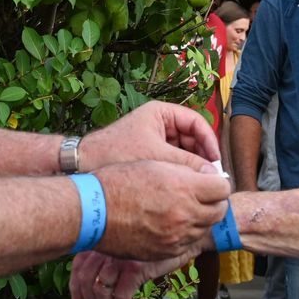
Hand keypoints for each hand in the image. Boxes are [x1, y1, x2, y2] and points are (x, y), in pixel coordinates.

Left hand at [70, 248, 194, 298]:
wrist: (185, 238)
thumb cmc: (157, 245)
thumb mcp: (128, 247)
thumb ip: (110, 257)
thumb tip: (97, 285)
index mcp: (102, 241)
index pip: (79, 265)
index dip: (75, 287)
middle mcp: (107, 247)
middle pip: (87, 280)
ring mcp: (120, 257)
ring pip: (101, 290)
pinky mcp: (135, 267)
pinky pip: (120, 295)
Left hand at [80, 101, 220, 170]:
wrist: (83, 164)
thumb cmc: (117, 153)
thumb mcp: (157, 158)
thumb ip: (187, 165)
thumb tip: (213, 176)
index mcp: (161, 113)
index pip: (196, 123)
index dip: (209, 142)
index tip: (215, 162)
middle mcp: (159, 122)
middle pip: (191, 138)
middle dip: (201, 157)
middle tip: (210, 177)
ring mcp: (153, 137)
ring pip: (182, 151)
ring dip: (191, 166)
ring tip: (198, 183)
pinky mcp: (148, 152)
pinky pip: (171, 160)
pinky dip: (178, 171)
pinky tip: (183, 186)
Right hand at [92, 159, 229, 261]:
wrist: (93, 211)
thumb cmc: (119, 181)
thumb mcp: (156, 164)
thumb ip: (187, 171)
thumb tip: (209, 176)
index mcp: (185, 188)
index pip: (223, 188)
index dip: (217, 182)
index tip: (210, 181)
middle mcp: (185, 214)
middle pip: (219, 211)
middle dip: (214, 202)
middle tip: (204, 196)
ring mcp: (175, 237)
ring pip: (204, 229)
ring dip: (201, 219)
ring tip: (185, 209)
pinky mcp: (165, 252)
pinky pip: (187, 244)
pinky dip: (185, 234)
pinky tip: (172, 224)